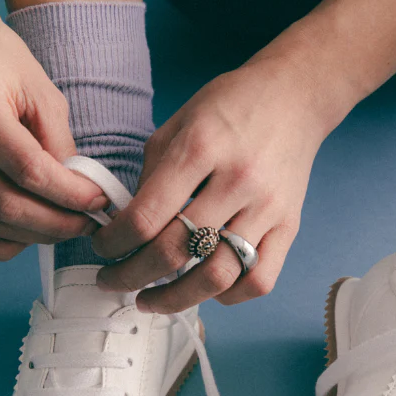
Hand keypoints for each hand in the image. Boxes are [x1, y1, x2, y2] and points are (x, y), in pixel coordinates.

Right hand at [0, 12, 105, 259]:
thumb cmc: (1, 64)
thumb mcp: (42, 92)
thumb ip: (60, 145)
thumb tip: (81, 196)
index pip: (25, 167)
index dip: (68, 193)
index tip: (99, 200)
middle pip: (3, 202)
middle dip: (55, 222)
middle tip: (88, 223)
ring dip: (34, 234)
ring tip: (67, 226)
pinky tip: (29, 236)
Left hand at [92, 56, 328, 310]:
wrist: (294, 96)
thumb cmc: (230, 107)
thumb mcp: (178, 124)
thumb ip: (150, 175)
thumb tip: (126, 227)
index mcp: (201, 147)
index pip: (146, 216)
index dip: (113, 243)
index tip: (101, 248)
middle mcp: (237, 180)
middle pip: (175, 251)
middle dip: (131, 275)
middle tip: (113, 280)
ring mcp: (268, 208)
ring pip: (216, 276)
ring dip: (175, 299)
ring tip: (150, 300)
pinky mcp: (290, 226)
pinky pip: (259, 281)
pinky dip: (228, 295)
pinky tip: (206, 289)